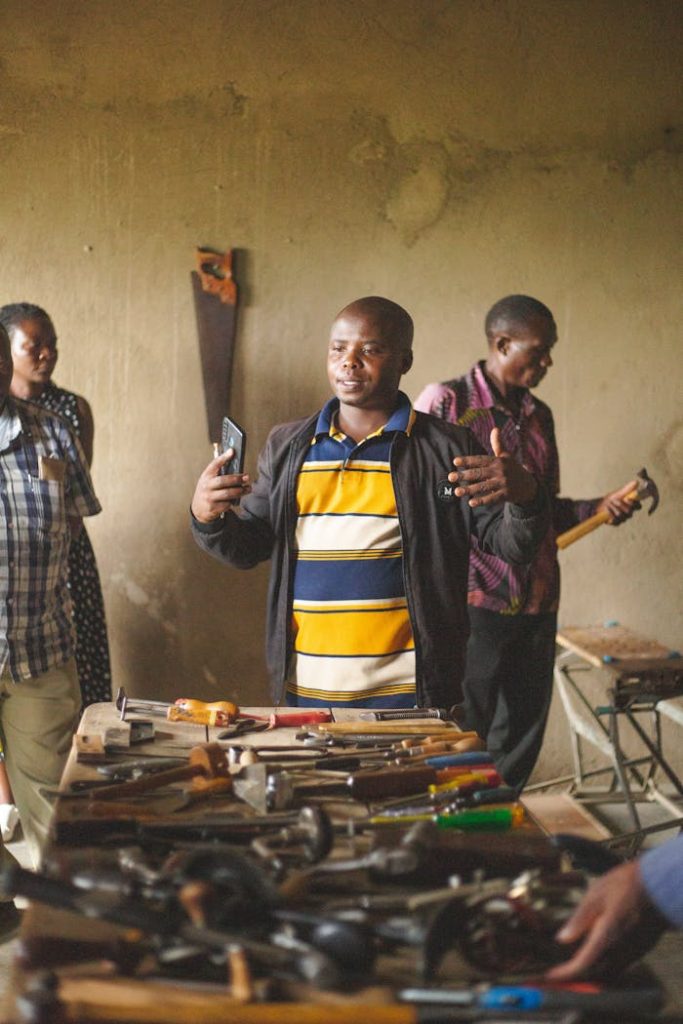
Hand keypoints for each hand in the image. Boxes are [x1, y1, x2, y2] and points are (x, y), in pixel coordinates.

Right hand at [190, 449, 250, 522]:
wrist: (198, 509)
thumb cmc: (207, 491)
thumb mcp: (208, 480)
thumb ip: (218, 472)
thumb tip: (232, 459)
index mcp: (206, 476)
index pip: (214, 465)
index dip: (223, 457)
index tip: (232, 451)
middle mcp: (206, 486)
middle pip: (223, 481)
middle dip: (237, 479)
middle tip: (247, 477)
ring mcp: (209, 497)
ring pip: (228, 493)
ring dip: (240, 491)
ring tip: (248, 489)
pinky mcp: (213, 508)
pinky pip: (227, 504)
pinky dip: (233, 501)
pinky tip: (237, 499)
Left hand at [448, 428, 537, 506]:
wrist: (529, 485)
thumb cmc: (513, 469)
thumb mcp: (507, 456)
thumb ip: (498, 444)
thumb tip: (495, 428)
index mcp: (498, 461)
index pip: (480, 460)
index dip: (468, 460)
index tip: (455, 461)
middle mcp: (500, 471)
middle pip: (479, 473)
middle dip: (464, 475)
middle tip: (450, 477)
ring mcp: (503, 483)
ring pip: (483, 486)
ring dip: (470, 490)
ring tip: (457, 492)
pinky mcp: (506, 495)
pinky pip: (492, 498)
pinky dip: (482, 501)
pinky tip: (471, 503)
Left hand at [546, 861, 648, 979]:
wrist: (658, 884)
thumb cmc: (625, 884)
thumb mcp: (595, 895)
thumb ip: (579, 920)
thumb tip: (562, 938)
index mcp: (606, 935)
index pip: (583, 963)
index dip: (567, 972)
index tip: (553, 975)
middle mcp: (621, 948)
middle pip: (596, 972)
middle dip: (579, 972)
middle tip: (563, 967)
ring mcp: (634, 951)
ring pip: (610, 970)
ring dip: (594, 968)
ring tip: (578, 958)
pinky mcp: (642, 949)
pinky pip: (622, 963)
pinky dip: (608, 961)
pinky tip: (600, 948)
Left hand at [596, 478, 639, 524]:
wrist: (598, 506)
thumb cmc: (610, 499)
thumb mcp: (618, 493)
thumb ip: (628, 489)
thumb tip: (636, 482)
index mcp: (631, 506)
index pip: (638, 506)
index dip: (634, 504)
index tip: (627, 499)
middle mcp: (628, 513)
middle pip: (629, 512)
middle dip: (621, 505)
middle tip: (614, 500)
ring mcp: (623, 519)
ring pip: (622, 516)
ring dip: (614, 508)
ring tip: (609, 504)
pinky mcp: (616, 523)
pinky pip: (616, 520)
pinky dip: (610, 514)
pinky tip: (607, 509)